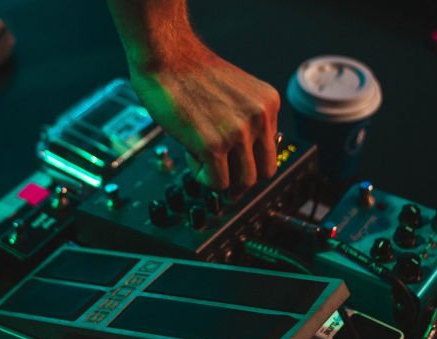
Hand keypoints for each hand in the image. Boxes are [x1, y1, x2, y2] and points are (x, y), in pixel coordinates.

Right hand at [128, 44, 279, 196]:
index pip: (271, 151)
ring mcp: (238, 133)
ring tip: (201, 158)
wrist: (166, 57)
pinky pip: (216, 182)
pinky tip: (190, 154)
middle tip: (220, 174)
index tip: (232, 162)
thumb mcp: (236, 94)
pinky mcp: (213, 146)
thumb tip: (240, 160)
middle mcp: (259, 118)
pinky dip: (202, 176)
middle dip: (240, 178)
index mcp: (268, 103)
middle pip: (263, 172)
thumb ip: (245, 121)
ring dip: (220, 178)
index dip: (248, 160)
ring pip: (243, 182)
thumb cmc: (190, 73)